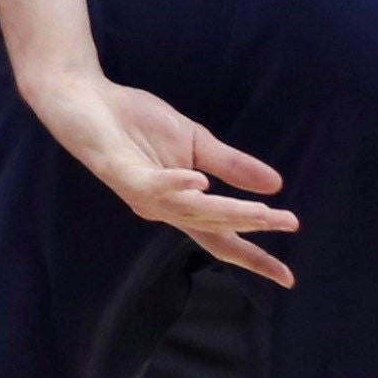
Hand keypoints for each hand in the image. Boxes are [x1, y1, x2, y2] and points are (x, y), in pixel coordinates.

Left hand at [27, 71, 298, 283]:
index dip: (254, 257)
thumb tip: (277, 185)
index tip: (288, 278)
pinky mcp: (122, 172)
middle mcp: (162, 207)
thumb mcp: (194, 142)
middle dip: (252, 227)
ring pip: (191, 210)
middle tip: (288, 223)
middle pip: (213, 226)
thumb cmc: (136, 122)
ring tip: (263, 212)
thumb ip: (231, 165)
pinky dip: (176, 184)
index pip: (224, 236)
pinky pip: (151, 184)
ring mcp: (142, 193)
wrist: (88, 99)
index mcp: (181, 203)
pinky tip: (199, 182)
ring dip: (227, 211)